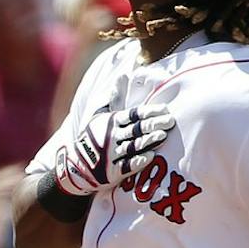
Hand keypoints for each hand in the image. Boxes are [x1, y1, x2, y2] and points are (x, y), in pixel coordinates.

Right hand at [52, 102, 172, 196]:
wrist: (77, 164)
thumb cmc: (94, 137)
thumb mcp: (100, 116)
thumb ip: (114, 98)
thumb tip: (123, 76)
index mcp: (111, 121)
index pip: (133, 114)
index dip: (149, 111)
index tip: (165, 109)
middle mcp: (112, 137)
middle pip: (136, 129)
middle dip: (153, 124)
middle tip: (171, 121)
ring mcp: (112, 154)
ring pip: (134, 146)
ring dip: (148, 140)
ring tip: (163, 135)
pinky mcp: (112, 171)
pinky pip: (128, 165)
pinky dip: (139, 160)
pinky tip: (151, 156)